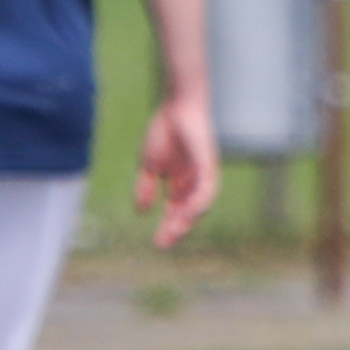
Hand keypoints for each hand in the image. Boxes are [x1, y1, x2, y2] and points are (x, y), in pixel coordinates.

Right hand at [138, 94, 219, 248]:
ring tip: (175, 231)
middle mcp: (195, 183)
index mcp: (182, 184)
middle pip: (189, 212)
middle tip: (164, 243)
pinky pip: (207, 188)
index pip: (177, 212)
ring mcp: (203, 174)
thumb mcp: (149, 165)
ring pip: (200, 204)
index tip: (158, 244)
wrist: (176, 105)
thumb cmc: (165, 131)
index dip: (168, 228)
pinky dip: (198, 201)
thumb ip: (145, 188)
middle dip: (177, 229)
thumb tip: (141, 212)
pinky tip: (189, 211)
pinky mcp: (208, 164)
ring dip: (188, 219)